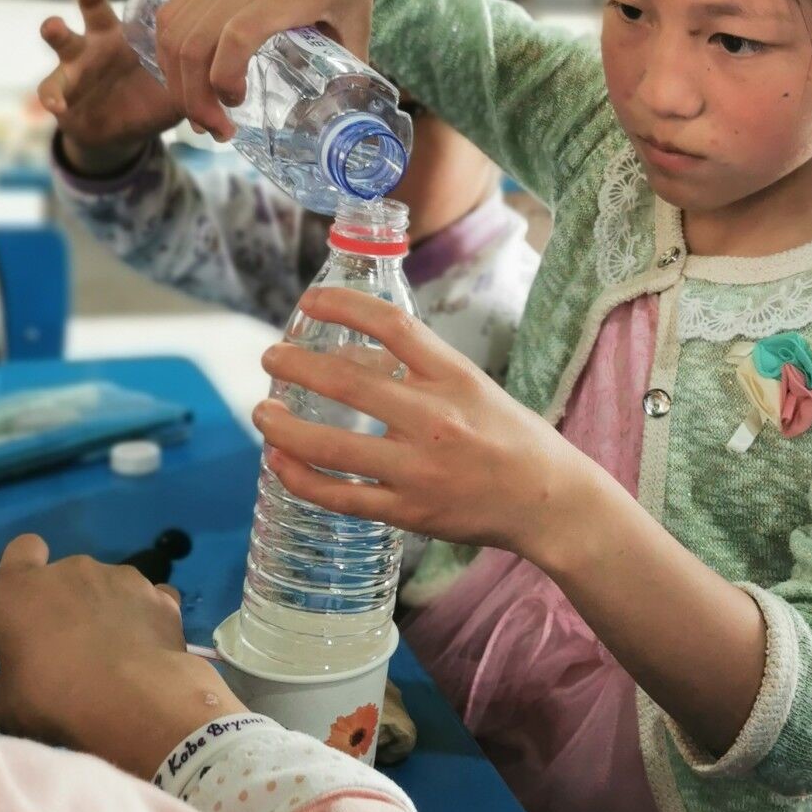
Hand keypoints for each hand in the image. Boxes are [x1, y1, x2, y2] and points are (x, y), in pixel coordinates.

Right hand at [0, 533, 243, 777]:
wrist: (131, 701)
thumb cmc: (51, 698)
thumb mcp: (4, 704)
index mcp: (19, 588)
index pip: (22, 550)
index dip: (27, 569)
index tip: (31, 600)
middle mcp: (71, 569)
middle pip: (67, 575)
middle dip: (68, 602)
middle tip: (70, 649)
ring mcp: (122, 577)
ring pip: (110, 586)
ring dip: (108, 609)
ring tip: (114, 655)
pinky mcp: (161, 596)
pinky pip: (149, 600)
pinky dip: (146, 618)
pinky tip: (147, 649)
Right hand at [39, 0, 183, 176]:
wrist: (116, 130)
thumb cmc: (149, 99)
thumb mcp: (175, 91)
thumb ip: (200, 91)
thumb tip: (237, 101)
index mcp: (127, 35)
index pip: (136, 4)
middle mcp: (98, 42)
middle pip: (92, 12)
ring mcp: (75, 65)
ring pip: (63, 43)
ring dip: (58, 32)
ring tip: (53, 25)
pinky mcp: (61, 92)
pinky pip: (52, 90)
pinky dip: (54, 96)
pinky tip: (58, 104)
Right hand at [155, 0, 381, 140]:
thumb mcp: (360, 12)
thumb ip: (350, 62)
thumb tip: (345, 110)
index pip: (238, 34)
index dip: (226, 76)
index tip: (238, 103)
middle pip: (194, 44)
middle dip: (195, 99)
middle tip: (219, 131)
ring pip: (173, 33)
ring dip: (178, 82)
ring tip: (202, 113)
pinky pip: (170, 17)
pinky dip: (169, 56)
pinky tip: (187, 80)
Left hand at [252, 288, 600, 564]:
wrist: (548, 500)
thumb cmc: (509, 436)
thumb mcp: (471, 386)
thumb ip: (414, 371)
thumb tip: (346, 355)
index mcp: (455, 377)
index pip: (392, 325)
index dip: (345, 305)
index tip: (311, 299)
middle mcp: (435, 419)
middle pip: (348, 383)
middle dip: (297, 365)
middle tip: (270, 357)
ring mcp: (419, 470)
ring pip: (331, 448)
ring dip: (284, 429)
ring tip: (263, 413)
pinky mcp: (408, 512)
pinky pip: (340, 497)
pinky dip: (302, 480)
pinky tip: (281, 464)